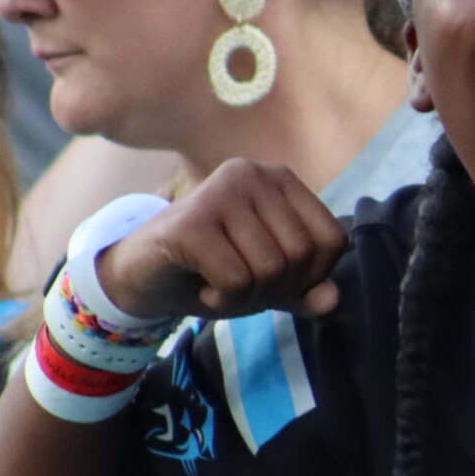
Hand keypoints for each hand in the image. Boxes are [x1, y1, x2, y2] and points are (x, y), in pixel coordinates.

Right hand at [97, 159, 346, 321]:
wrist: (141, 277)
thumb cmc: (211, 272)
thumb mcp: (268, 284)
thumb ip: (305, 290)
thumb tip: (333, 302)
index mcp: (280, 179)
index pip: (333, 240)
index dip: (311, 278)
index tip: (272, 280)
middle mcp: (252, 173)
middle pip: (301, 256)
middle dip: (275, 290)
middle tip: (238, 286)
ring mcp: (219, 192)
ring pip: (270, 270)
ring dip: (246, 298)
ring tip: (218, 285)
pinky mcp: (191, 222)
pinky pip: (236, 280)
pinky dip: (222, 301)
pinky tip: (202, 287)